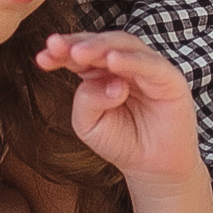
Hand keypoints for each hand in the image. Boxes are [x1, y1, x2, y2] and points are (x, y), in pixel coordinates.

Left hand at [38, 31, 204, 189]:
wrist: (152, 168)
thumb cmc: (120, 142)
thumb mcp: (89, 124)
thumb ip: (87, 100)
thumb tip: (109, 83)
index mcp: (100, 71)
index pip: (79, 53)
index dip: (60, 52)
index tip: (41, 58)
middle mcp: (124, 64)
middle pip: (100, 43)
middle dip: (76, 43)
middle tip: (55, 46)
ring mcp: (147, 68)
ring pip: (124, 45)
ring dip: (100, 46)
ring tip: (78, 53)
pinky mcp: (170, 79)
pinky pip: (150, 64)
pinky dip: (131, 60)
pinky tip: (112, 61)